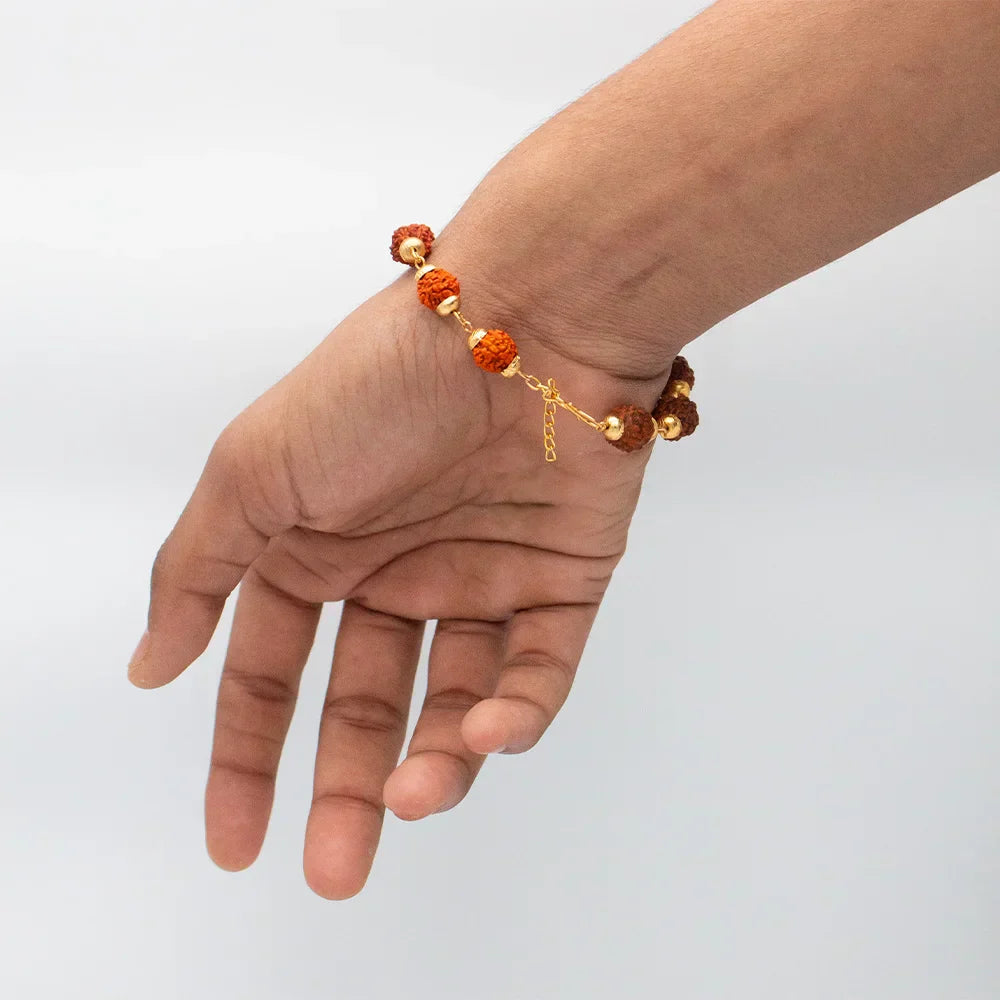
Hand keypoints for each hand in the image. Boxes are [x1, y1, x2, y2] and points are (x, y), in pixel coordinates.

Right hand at [127, 252, 671, 898]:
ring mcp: (481, 581)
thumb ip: (198, 570)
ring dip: (434, 762)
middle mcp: (397, 573)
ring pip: (455, 704)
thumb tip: (147, 663)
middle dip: (344, 790)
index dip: (247, 757)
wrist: (523, 325)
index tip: (236, 842)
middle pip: (363, 705)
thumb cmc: (379, 388)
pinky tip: (486, 732)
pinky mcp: (561, 583)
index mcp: (319, 549)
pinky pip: (538, 672)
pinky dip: (515, 715)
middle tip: (334, 872)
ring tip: (412, 797)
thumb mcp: (256, 471)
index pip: (273, 673)